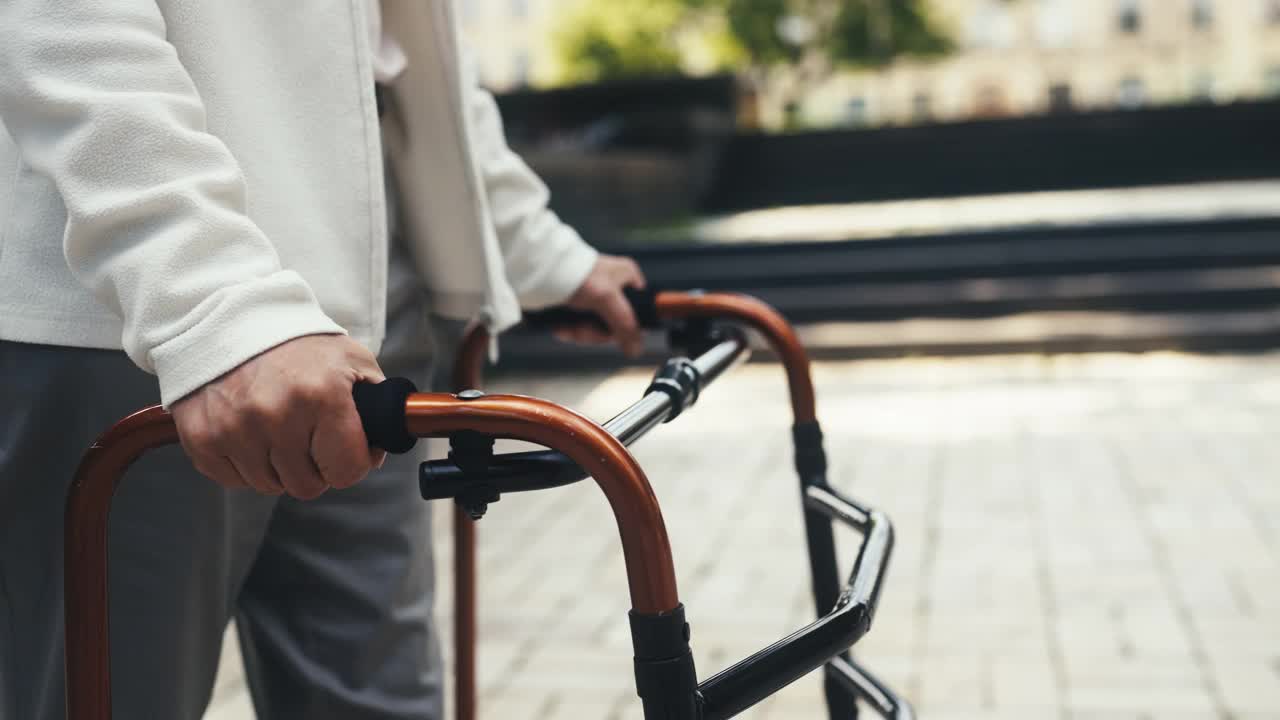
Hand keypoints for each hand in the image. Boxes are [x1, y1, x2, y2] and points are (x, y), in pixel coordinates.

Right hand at [170, 334, 385, 499]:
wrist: (231, 319)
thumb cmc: (297, 343)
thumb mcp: (352, 360)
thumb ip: (376, 405)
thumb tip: (377, 450)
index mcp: (322, 396)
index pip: (347, 470)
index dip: (351, 463)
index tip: (345, 449)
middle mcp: (277, 415)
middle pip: (307, 486)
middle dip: (314, 467)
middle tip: (308, 436)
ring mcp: (235, 429)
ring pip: (269, 486)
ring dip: (277, 467)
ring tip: (276, 428)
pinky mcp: (202, 438)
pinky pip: (233, 480)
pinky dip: (244, 464)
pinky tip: (249, 431)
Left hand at [556, 254, 646, 355]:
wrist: (540, 272)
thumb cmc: (575, 274)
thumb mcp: (606, 299)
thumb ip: (625, 325)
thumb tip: (636, 348)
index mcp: (626, 277)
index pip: (639, 309)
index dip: (627, 327)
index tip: (615, 335)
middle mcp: (612, 286)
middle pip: (614, 324)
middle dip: (596, 333)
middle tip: (585, 330)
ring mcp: (594, 297)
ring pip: (596, 328)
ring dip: (581, 333)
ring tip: (570, 329)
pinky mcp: (577, 305)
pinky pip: (580, 326)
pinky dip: (571, 330)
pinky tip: (562, 328)